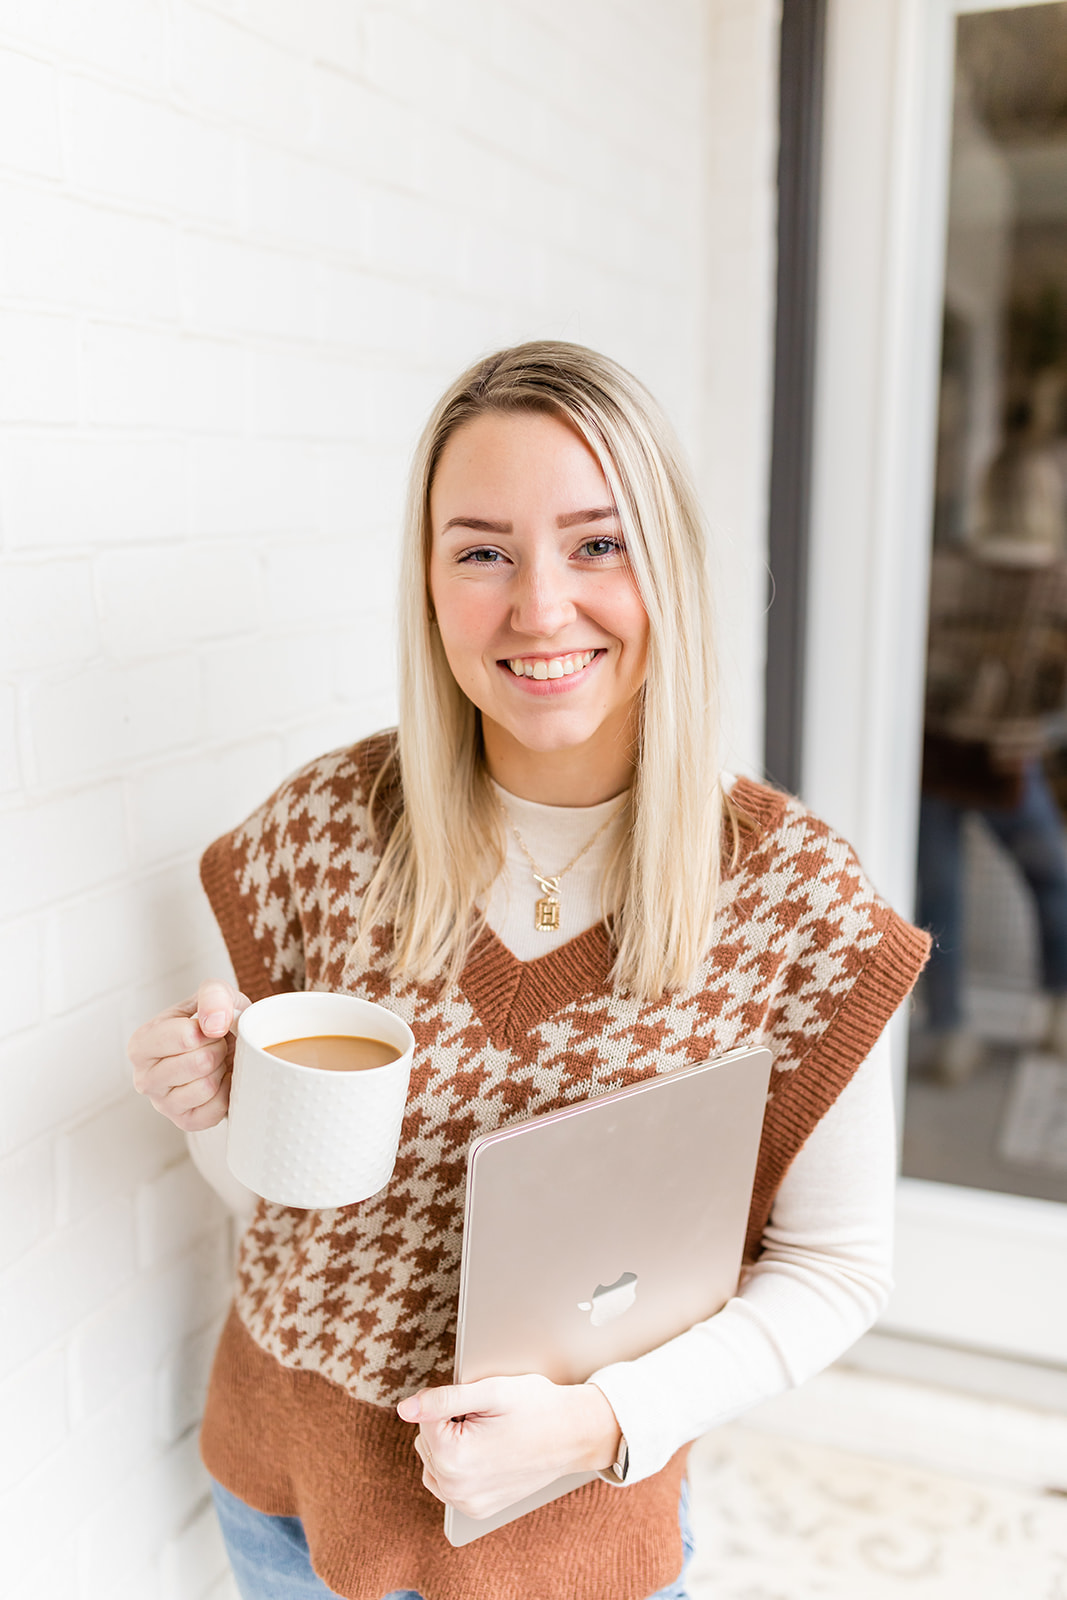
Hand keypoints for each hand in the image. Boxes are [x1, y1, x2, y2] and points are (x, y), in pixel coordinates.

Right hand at [127, 978, 250, 1130]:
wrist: (231, 1046)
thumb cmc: (215, 1021)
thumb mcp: (213, 994)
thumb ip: (212, 996)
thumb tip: (213, 1025)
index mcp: (141, 1044)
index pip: (186, 1037)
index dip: (211, 1029)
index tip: (209, 1027)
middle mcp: (144, 1078)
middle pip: (199, 1063)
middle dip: (219, 1049)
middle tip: (216, 1045)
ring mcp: (162, 1104)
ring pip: (207, 1087)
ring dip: (221, 1070)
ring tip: (215, 1062)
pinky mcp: (184, 1122)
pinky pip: (215, 1109)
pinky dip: (227, 1092)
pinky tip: (219, 1081)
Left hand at [396, 1375, 621, 1520]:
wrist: (574, 1435)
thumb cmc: (537, 1408)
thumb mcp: (490, 1391)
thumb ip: (442, 1400)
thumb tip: (404, 1410)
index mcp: (455, 1459)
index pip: (423, 1416)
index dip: (451, 1402)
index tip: (480, 1406)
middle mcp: (456, 1489)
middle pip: (425, 1440)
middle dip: (448, 1424)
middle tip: (487, 1419)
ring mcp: (466, 1504)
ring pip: (432, 1461)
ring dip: (449, 1444)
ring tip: (487, 1435)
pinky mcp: (476, 1510)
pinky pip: (446, 1482)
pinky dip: (457, 1465)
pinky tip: (483, 1453)